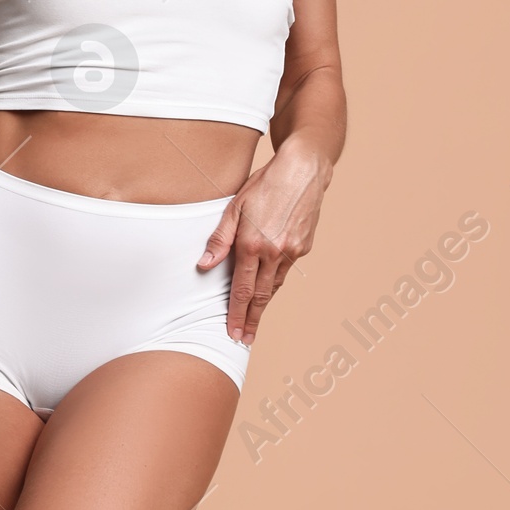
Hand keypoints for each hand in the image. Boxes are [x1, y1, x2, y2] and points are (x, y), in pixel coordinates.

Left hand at [198, 138, 330, 345]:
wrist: (304, 170)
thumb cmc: (264, 184)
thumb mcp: (234, 207)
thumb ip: (219, 240)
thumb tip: (204, 266)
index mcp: (253, 244)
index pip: (242, 290)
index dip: (237, 314)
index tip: (233, 332)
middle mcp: (275, 252)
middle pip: (261, 296)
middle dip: (252, 320)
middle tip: (244, 339)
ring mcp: (293, 251)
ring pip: (275, 285)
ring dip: (264, 305)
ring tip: (254, 320)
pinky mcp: (304, 246)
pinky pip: (286, 270)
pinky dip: (275, 282)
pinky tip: (268, 289)